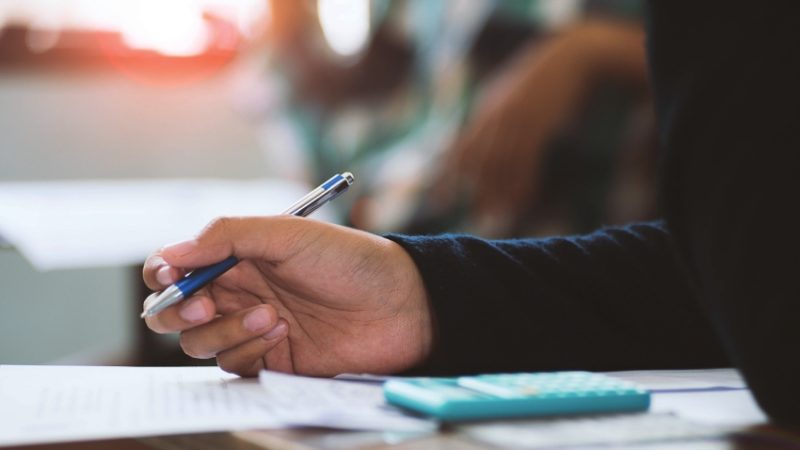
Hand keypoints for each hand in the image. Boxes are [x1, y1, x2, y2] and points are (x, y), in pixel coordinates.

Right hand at [142, 216, 432, 376]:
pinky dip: (249, 351)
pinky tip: (283, 333)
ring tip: (271, 315)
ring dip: (226, 331)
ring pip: (201, 342)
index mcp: (237, 257)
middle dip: (179, 311)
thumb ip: (227, 236)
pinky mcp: (270, 361)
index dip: (164, 273)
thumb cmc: (348, 260)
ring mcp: (251, 328)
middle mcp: (238, 293)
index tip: (173, 276)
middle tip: (207, 305)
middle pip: (176, 311)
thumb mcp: (287, 234)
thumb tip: (169, 253)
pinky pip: (233, 366)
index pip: (176, 266)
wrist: (399, 305)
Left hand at [431, 20, 645, 235]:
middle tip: (478, 216)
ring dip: (500, 192)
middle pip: (480, 162)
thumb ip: (485, 118)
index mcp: (483, 112)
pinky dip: (523, 183)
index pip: (459, 149)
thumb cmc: (533, 81)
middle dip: (478, 190)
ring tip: (498, 215)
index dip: (447, 175)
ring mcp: (516, 121)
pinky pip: (527, 161)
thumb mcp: (502, 95)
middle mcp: (495, 118)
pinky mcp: (539, 125)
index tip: (439, 199)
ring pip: (503, 165)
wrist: (566, 60)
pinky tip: (521, 200)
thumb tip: (466, 141)